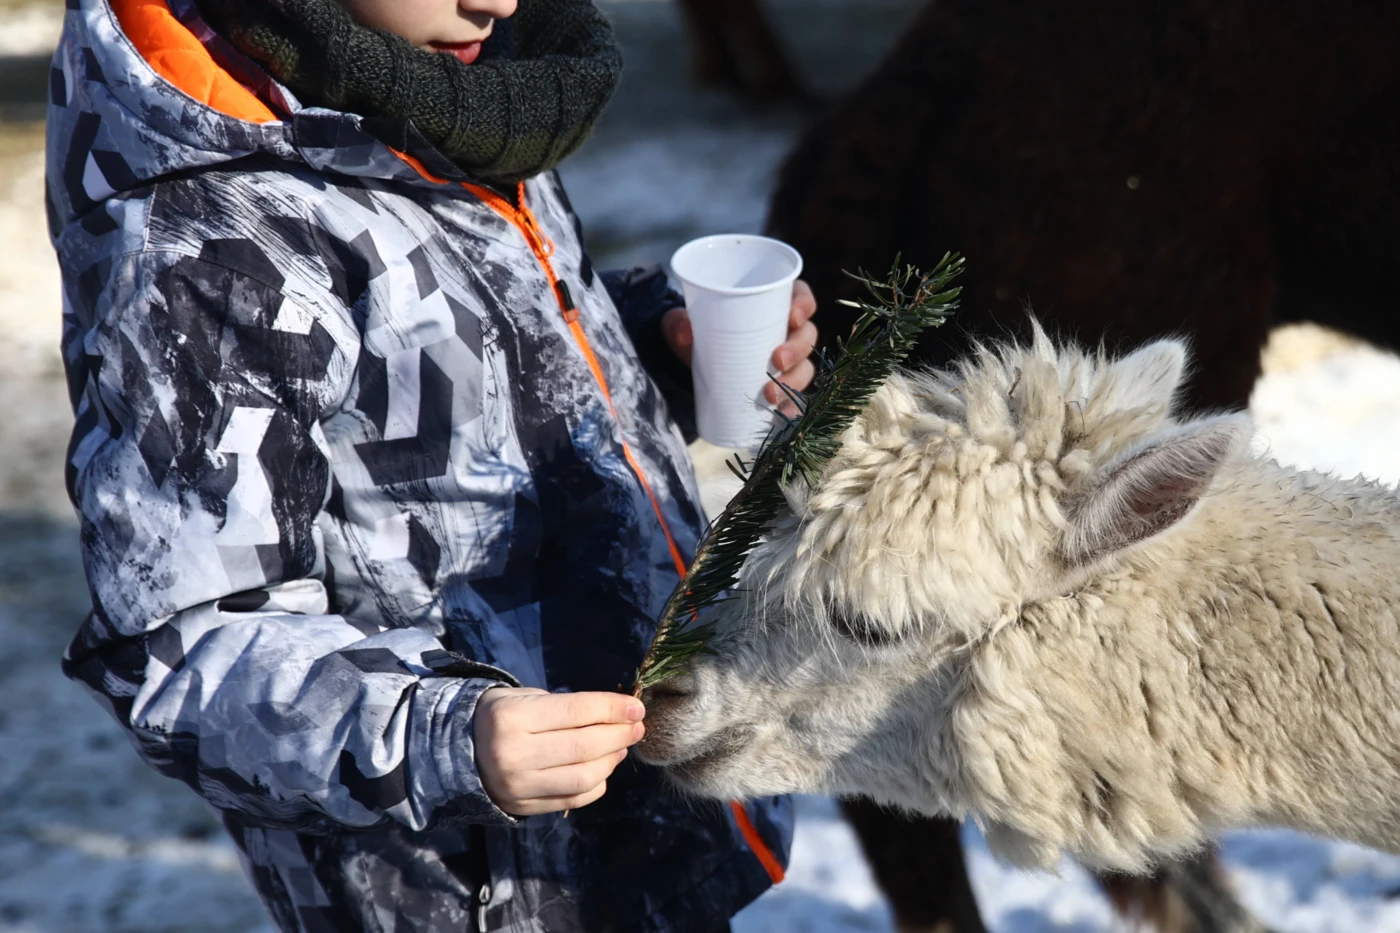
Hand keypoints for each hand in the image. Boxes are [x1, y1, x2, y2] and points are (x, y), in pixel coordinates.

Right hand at [473, 688, 644, 815]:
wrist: (460, 751)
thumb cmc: (502, 716)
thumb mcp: (526, 698)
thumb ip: (568, 707)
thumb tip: (619, 716)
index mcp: (512, 718)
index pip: (577, 711)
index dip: (612, 709)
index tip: (636, 707)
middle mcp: (513, 754)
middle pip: (584, 747)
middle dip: (619, 735)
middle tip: (636, 727)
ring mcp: (518, 786)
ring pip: (583, 777)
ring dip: (611, 761)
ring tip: (621, 747)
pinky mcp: (524, 807)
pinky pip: (573, 798)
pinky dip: (597, 784)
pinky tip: (603, 768)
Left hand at [662, 280, 818, 416]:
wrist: (693, 363)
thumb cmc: (699, 331)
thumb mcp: (683, 322)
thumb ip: (679, 322)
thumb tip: (684, 334)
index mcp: (773, 305)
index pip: (801, 297)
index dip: (804, 304)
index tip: (792, 316)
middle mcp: (786, 331)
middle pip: (807, 335)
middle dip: (797, 349)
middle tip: (777, 361)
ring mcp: (787, 361)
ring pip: (804, 368)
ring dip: (794, 381)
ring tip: (770, 394)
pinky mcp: (780, 387)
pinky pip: (795, 398)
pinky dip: (792, 407)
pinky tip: (783, 415)